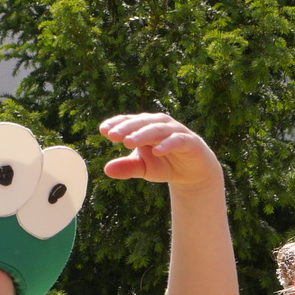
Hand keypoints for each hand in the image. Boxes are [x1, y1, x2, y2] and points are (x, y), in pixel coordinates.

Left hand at [99, 113, 221, 190]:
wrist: (192, 173)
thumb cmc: (165, 165)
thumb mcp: (143, 168)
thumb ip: (127, 167)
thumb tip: (106, 169)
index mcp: (146, 127)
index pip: (129, 122)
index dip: (117, 124)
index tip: (102, 130)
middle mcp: (160, 125)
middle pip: (141, 123)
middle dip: (126, 128)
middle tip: (112, 135)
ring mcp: (175, 131)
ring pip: (157, 129)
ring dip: (143, 134)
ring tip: (129, 142)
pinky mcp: (189, 141)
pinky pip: (177, 140)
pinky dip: (167, 144)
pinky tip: (156, 151)